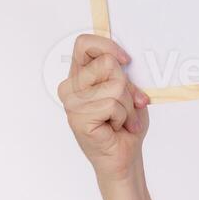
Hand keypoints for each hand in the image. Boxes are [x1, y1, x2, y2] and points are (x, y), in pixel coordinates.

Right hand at [58, 34, 149, 181]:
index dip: (107, 46)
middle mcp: (70, 87)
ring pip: (116, 85)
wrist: (125, 155)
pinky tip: (117, 127)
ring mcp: (72, 103)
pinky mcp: (79, 118)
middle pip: (107, 63)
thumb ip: (121, 74)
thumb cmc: (126, 123)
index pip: (84, 44)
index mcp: (79, 75)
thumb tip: (124, 62)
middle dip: (127, 86)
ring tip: (122, 119)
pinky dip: (124, 117)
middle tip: (127, 106)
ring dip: (128, 106)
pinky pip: (113, 104)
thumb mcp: (128, 91)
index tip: (126, 61)